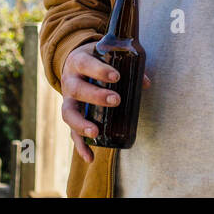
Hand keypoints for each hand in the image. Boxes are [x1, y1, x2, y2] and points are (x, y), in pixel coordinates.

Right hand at [59, 42, 150, 163]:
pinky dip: (80, 146)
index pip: (86, 64)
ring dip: (81, 124)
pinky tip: (90, 157)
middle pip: (77, 89)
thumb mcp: (107, 56)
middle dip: (96, 96)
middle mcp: (69, 81)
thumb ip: (127, 66)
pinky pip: (71, 133)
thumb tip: (145, 83)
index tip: (116, 77)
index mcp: (78, 62)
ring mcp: (67, 100)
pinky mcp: (71, 116)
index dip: (99, 70)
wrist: (74, 63)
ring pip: (68, 113)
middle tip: (116, 100)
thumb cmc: (95, 59)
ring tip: (95, 132)